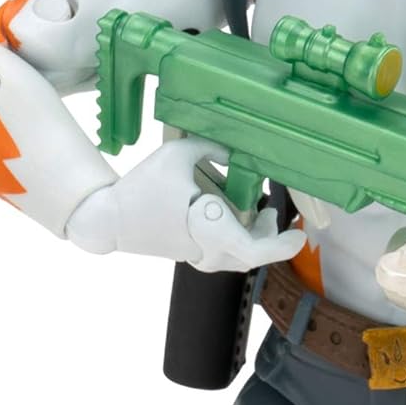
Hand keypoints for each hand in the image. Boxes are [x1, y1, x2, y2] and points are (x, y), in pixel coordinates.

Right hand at [66, 139, 304, 270]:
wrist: (106, 219)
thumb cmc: (141, 187)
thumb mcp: (177, 154)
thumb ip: (210, 147)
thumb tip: (235, 150)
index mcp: (209, 229)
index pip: (255, 251)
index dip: (281, 245)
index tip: (299, 235)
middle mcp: (208, 249)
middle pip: (253, 254)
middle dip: (270, 235)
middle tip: (275, 212)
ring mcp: (200, 256)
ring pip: (240, 257)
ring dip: (255, 237)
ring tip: (262, 212)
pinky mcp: (191, 256)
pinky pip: (225, 254)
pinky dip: (237, 237)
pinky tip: (235, 215)